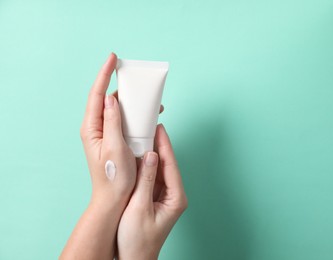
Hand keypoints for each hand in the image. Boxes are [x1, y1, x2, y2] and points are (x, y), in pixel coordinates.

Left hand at [61, 53, 136, 258]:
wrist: (114, 199)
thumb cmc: (114, 178)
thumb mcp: (115, 149)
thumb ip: (112, 123)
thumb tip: (111, 99)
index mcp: (92, 128)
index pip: (97, 94)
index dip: (104, 74)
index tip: (113, 58)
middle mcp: (96, 128)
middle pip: (107, 99)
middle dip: (122, 86)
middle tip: (137, 79)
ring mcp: (105, 134)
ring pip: (117, 110)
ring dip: (132, 103)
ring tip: (150, 102)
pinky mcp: (114, 139)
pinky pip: (123, 120)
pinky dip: (135, 115)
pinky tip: (148, 117)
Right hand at [117, 124, 187, 259]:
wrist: (134, 258)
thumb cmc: (137, 240)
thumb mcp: (139, 208)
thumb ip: (145, 180)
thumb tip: (151, 155)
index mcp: (176, 198)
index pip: (171, 165)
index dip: (165, 145)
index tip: (159, 128)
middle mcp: (174, 195)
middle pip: (167, 165)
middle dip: (159, 146)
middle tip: (150, 126)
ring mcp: (165, 196)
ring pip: (159, 169)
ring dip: (152, 154)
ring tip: (144, 135)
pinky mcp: (155, 198)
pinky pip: (152, 176)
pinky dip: (146, 165)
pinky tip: (139, 154)